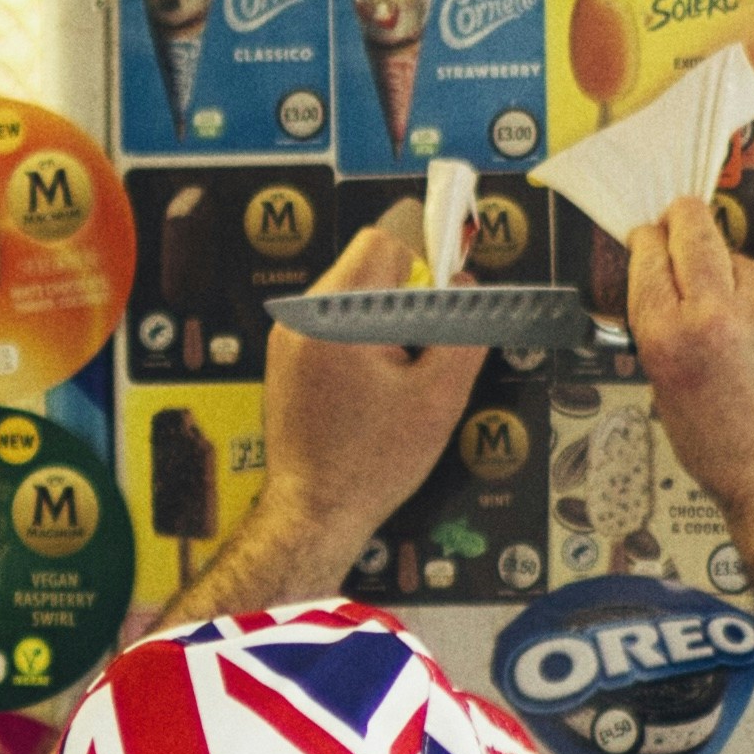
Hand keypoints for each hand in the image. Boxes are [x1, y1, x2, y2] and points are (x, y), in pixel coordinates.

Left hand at [257, 215, 483, 547]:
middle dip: (407, 295)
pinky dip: (362, 339)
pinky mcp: (286, 359)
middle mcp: (302, 318)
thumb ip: (461, 329)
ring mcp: (287, 338)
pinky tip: (375, 386)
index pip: (381, 242)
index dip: (423, 258)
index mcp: (335, 316)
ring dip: (385, 320)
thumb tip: (467, 287)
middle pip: (366, 267)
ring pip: (352, 297)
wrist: (315, 512)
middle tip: (426, 346)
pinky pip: (333, 324)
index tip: (446, 284)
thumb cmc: (372, 463)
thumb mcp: (439, 396)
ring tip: (398, 375)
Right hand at [623, 198, 753, 558]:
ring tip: (732, 310)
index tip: (648, 234)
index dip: (646, 240)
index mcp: (670, 337)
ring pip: (738, 257)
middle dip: (681, 219)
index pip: (648, 257)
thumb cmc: (730, 456)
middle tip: (678, 217)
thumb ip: (663, 332)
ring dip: (728, 270)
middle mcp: (718, 313)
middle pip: (693, 228)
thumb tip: (664, 288)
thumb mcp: (668, 393)